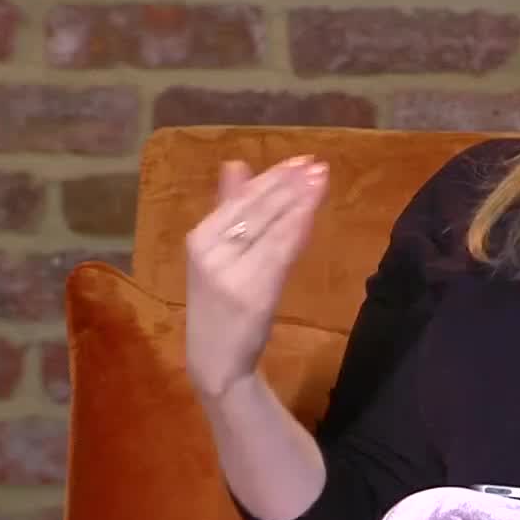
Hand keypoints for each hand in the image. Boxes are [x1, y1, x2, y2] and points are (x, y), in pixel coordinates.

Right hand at [184, 155, 328, 399]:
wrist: (216, 359)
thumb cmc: (218, 303)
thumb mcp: (216, 253)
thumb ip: (226, 208)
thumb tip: (236, 164)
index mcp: (199, 238)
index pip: (241, 199)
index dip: (273, 177)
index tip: (302, 160)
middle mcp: (209, 250)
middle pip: (256, 209)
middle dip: (290, 184)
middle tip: (318, 165)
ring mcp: (229, 272)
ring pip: (270, 227)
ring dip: (298, 201)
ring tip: (320, 179)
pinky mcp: (251, 292)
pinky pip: (279, 253)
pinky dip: (297, 230)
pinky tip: (312, 214)